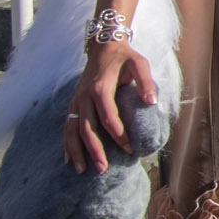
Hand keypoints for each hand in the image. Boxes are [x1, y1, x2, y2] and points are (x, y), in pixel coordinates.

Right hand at [62, 41, 156, 173]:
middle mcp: (84, 96)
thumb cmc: (124, 57)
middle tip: (103, 169)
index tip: (129, 149)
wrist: (102, 48)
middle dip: (95, 150)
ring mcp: (76, 101)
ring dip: (76, 151)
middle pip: (87, 128)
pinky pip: (66, 126)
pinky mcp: (73, 104)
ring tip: (83, 170)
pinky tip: (68, 159)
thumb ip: (146, 82)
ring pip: (72, 130)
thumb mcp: (140, 64)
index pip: (108, 117)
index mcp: (100, 88)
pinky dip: (66, 143)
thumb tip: (152, 102)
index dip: (119, 135)